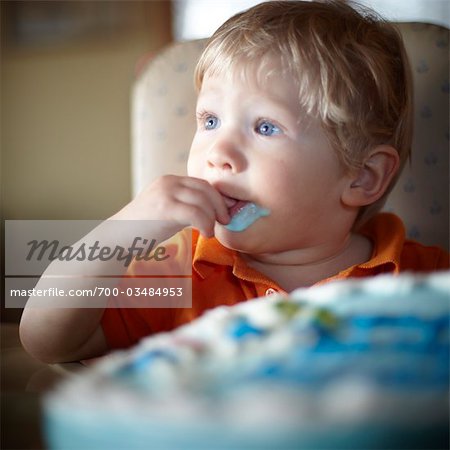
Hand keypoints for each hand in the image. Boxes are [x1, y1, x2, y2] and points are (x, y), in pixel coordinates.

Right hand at [111, 175, 229, 237]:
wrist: (118, 238)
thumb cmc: (144, 228)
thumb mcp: (167, 209)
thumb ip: (186, 205)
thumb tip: (213, 211)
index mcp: (170, 180)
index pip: (202, 184)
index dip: (218, 198)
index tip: (225, 212)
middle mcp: (168, 182)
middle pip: (206, 189)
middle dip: (220, 206)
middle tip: (225, 221)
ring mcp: (166, 193)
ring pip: (203, 202)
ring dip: (212, 219)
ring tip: (210, 231)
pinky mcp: (165, 208)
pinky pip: (196, 214)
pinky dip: (206, 225)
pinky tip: (205, 234)